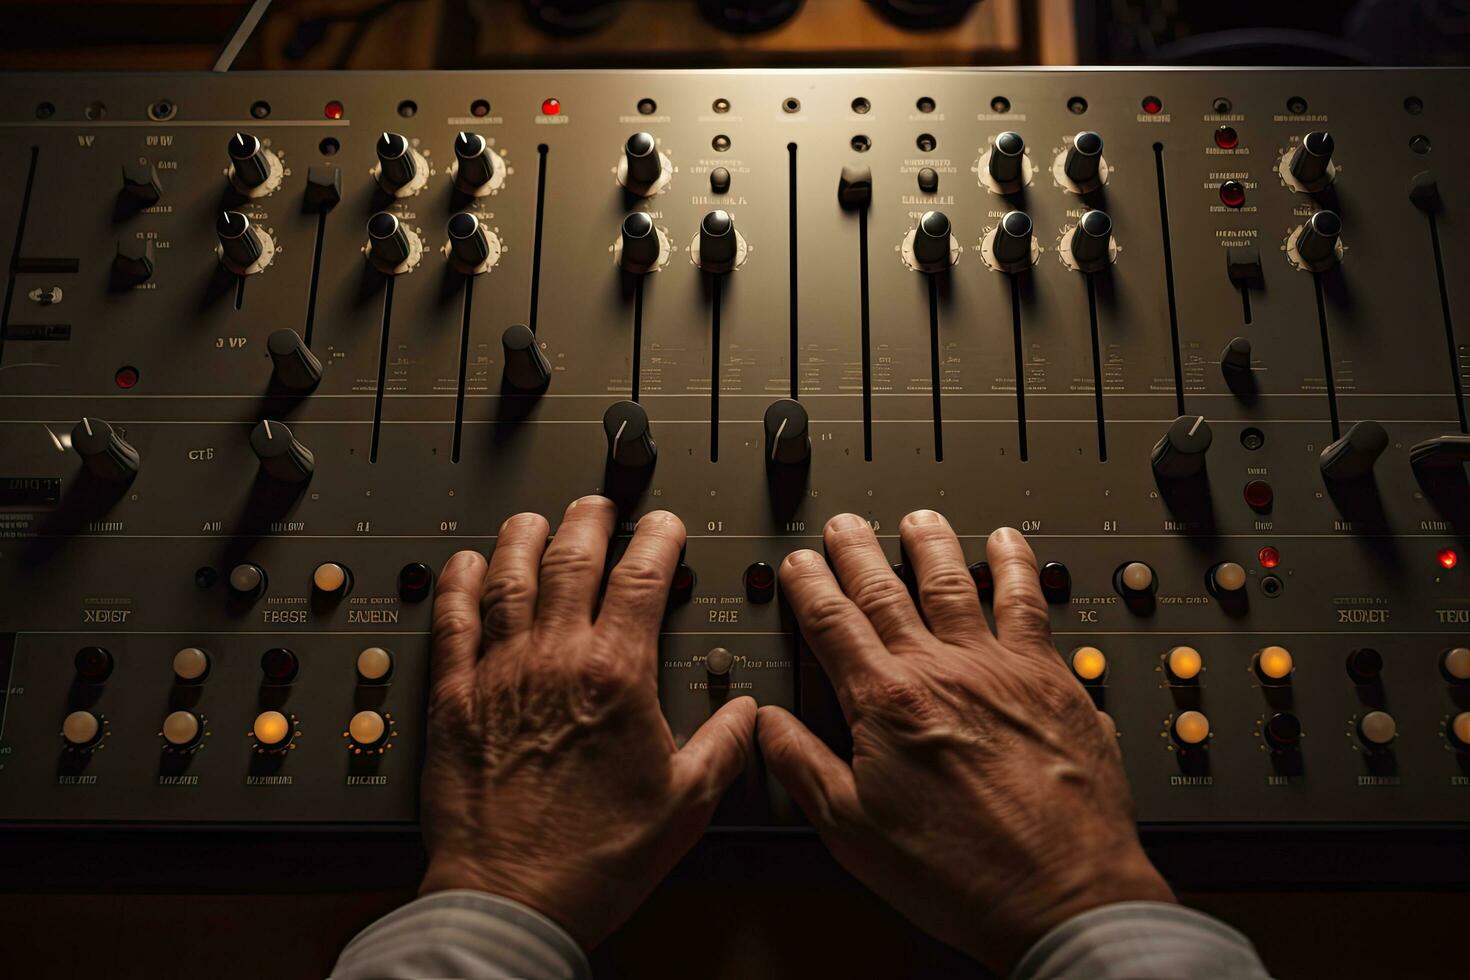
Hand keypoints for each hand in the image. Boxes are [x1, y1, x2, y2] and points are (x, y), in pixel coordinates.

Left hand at [418, 496, 756, 947]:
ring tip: (534, 519)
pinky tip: (463, 565)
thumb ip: (724, 746)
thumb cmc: (596, 857)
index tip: (664, 526)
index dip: (656, 540)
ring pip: (507, 578)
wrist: (515, 896)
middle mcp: (554, 660)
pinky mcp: (454, 699)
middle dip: (590, 521)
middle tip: (599, 505)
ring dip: (522, 538)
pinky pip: (451, 622)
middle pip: (570, 560)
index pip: (640, 578)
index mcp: (616, 675)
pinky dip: (457, 586)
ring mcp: (500, 674)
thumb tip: (746, 714)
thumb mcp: (687, 804)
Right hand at [759, 512, 1172, 971]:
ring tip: (916, 519)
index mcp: (884, 703)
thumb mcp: (854, 831)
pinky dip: (1016, 566)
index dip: (809, 586)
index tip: (799, 564)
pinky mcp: (1050, 677)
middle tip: (843, 525)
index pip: (832, 623)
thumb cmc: (963, 872)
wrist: (1062, 893)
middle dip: (856, 552)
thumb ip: (805, 766)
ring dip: (928, 545)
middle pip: (885, 591)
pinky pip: (1029, 602)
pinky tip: (1009, 544)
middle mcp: (940, 670)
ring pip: (953, 583)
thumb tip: (766, 724)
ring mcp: (999, 668)